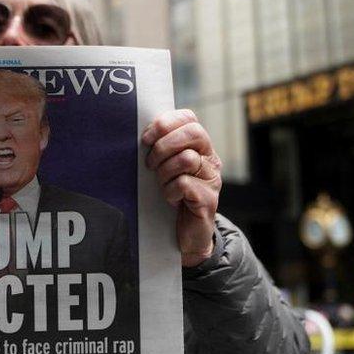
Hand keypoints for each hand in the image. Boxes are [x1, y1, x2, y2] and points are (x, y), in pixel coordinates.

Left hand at [142, 109, 221, 266]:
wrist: (185, 235)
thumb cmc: (171, 196)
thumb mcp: (165, 167)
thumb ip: (161, 148)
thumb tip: (141, 133)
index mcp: (199, 146)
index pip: (189, 118)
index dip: (166, 123)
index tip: (146, 138)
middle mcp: (210, 159)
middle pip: (194, 133)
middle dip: (164, 145)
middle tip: (150, 163)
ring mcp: (212, 179)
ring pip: (186, 159)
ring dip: (165, 172)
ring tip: (161, 184)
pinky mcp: (208, 199)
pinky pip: (184, 184)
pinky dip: (170, 191)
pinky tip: (170, 199)